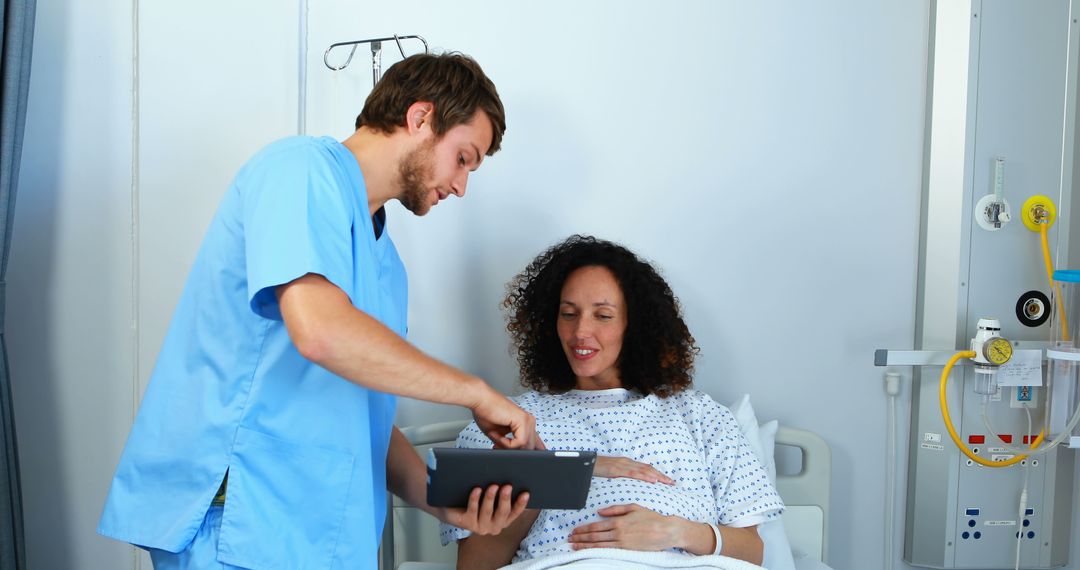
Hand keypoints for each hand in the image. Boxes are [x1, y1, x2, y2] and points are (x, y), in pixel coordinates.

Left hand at [440, 484, 530, 535]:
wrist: (452, 507)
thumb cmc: (476, 498)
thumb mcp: (491, 494)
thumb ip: (501, 488)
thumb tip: (509, 472)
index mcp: (503, 519)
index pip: (515, 512)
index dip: (521, 503)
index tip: (526, 492)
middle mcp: (494, 526)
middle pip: (502, 512)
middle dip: (505, 498)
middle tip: (507, 486)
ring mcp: (480, 526)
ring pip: (487, 511)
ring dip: (491, 498)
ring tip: (493, 485)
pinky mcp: (467, 524)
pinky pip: (472, 510)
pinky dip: (475, 499)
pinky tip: (477, 489)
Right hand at [471, 387, 541, 449]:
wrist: (479, 400)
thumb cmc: (486, 413)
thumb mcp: (500, 435)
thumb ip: (509, 445)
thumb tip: (513, 455)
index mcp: (525, 423)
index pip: (535, 443)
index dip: (523, 452)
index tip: (505, 451)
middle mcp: (529, 421)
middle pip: (530, 448)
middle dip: (512, 451)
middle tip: (497, 447)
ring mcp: (528, 420)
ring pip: (525, 447)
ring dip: (507, 446)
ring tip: (495, 438)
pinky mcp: (523, 420)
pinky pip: (520, 442)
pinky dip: (506, 443)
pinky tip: (497, 435)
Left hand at [568, 504, 682, 550]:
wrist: (666, 530)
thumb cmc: (651, 517)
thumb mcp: (633, 507)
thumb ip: (615, 509)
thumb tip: (600, 511)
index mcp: (619, 521)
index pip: (596, 526)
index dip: (583, 529)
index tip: (575, 531)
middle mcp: (618, 532)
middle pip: (594, 536)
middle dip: (580, 538)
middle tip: (570, 539)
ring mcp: (622, 542)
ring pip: (599, 545)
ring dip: (585, 546)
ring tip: (575, 546)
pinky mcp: (627, 550)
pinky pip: (608, 551)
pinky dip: (597, 551)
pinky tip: (590, 552)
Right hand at [594, 456, 674, 484]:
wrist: (585, 464)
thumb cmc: (598, 469)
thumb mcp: (613, 473)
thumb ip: (623, 476)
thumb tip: (632, 483)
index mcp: (627, 464)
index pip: (646, 469)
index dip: (658, 474)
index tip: (668, 481)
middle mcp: (627, 463)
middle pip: (648, 469)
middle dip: (661, 476)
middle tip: (673, 483)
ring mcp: (622, 465)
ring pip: (643, 470)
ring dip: (657, 476)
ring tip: (666, 482)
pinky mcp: (616, 470)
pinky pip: (633, 473)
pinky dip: (644, 476)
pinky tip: (652, 480)